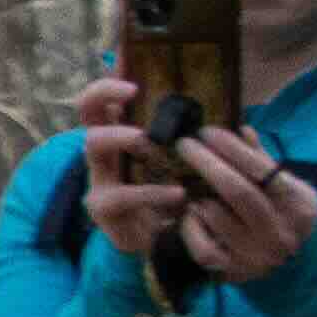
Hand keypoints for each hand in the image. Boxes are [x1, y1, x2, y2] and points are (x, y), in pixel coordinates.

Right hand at [62, 71, 186, 269]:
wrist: (164, 243)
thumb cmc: (175, 193)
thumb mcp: (182, 163)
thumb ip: (193, 140)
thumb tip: (230, 112)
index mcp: (120, 135)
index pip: (102, 99)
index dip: (110, 82)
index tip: (132, 73)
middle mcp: (104, 151)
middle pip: (87, 110)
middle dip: (104, 95)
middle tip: (135, 93)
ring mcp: (99, 177)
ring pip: (93, 144)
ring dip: (122, 137)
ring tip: (150, 144)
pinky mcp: (103, 207)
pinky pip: (123, 194)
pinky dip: (152, 192)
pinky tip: (178, 194)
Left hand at [157, 125, 316, 285]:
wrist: (298, 267)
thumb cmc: (285, 214)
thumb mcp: (287, 187)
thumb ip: (263, 162)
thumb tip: (241, 129)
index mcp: (298, 204)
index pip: (261, 170)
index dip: (231, 148)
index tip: (207, 131)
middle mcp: (281, 231)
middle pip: (237, 191)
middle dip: (207, 163)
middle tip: (185, 144)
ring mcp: (258, 254)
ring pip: (217, 216)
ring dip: (196, 194)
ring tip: (186, 178)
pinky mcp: (235, 270)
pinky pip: (203, 247)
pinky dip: (191, 227)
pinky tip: (189, 212)